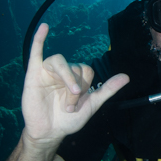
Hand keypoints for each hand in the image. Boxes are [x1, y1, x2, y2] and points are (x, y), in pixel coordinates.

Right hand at [21, 23, 129, 143]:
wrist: (49, 132)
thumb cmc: (68, 120)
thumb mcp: (92, 105)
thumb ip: (107, 89)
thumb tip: (127, 76)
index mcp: (77, 77)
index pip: (86, 69)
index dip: (85, 86)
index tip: (77, 105)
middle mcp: (64, 72)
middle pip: (74, 67)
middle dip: (75, 88)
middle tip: (70, 107)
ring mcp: (48, 72)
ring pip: (59, 61)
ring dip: (67, 78)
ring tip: (70, 98)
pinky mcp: (33, 74)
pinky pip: (35, 52)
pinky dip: (39, 39)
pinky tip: (44, 28)